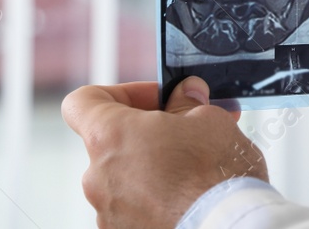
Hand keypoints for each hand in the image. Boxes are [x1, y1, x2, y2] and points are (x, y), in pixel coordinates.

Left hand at [62, 76, 268, 227]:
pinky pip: (133, 207)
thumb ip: (187, 103)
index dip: (119, 93)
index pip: (82, 102)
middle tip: (189, 131)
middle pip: (111, 142)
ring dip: (153, 166)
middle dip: (149, 133)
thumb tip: (184, 95)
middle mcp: (98, 176)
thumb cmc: (215, 175)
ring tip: (196, 169)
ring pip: (124, 176)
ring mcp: (107, 212)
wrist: (225, 227)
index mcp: (111, 136)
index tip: (155, 99)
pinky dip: (156, 197)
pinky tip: (190, 196)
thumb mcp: (210, 120)